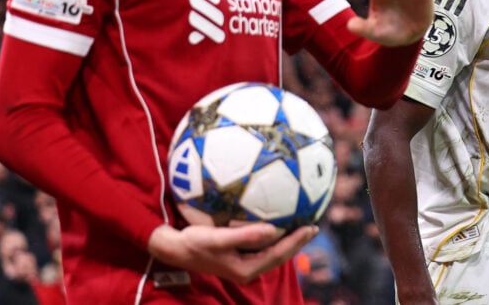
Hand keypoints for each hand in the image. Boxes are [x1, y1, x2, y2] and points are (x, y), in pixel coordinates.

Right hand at [147, 223, 316, 282]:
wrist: (175, 249)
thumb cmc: (195, 243)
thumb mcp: (218, 239)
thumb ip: (245, 236)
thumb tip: (272, 230)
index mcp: (246, 268)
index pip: (279, 254)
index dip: (296, 242)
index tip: (311, 227)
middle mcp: (247, 267)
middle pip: (279, 254)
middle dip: (297, 241)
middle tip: (313, 226)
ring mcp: (242, 261)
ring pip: (271, 250)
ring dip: (286, 237)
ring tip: (299, 223)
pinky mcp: (237, 254)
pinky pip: (260, 243)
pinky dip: (271, 232)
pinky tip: (274, 219)